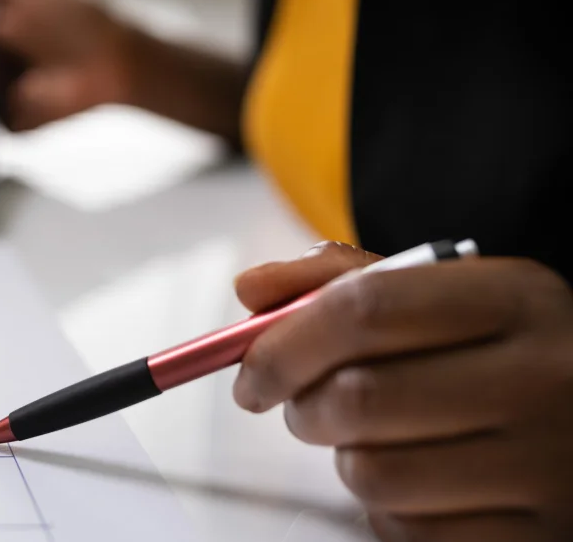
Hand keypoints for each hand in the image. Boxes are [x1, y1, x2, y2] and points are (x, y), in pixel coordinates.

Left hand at [232, 241, 572, 540]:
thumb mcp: (448, 295)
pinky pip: (408, 531)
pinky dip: (389, 511)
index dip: (284, 342)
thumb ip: (345, 280)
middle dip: (303, 406)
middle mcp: (544, 377)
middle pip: (358, 397)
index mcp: (515, 298)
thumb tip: (253, 289)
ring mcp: (548, 465)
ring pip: (372, 473)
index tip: (253, 370)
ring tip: (377, 439)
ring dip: (347, 459)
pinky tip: (421, 482)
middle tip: (305, 406)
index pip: (363, 309)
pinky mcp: (538, 536)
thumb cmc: (503, 352)